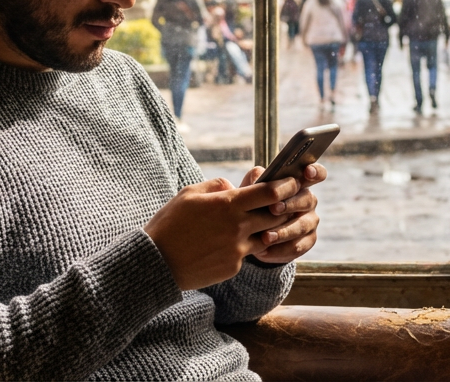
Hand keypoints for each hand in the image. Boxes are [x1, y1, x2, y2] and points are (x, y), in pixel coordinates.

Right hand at [144, 175, 300, 290]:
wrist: (156, 262)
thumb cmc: (170, 223)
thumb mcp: (189, 193)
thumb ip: (217, 185)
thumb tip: (234, 187)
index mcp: (227, 204)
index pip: (269, 192)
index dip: (285, 186)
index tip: (293, 182)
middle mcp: (237, 227)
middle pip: (275, 215)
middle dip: (284, 207)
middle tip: (286, 202)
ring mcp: (237, 249)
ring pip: (265, 236)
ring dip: (265, 229)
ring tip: (256, 224)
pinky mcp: (233, 267)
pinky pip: (246, 254)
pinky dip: (243, 247)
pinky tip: (227, 244)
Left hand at [240, 163, 325, 264]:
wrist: (252, 234)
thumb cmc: (253, 205)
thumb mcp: (249, 191)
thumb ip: (253, 181)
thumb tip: (258, 176)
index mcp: (298, 183)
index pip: (316, 173)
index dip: (315, 171)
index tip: (306, 172)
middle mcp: (308, 200)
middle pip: (307, 199)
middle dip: (290, 204)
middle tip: (273, 209)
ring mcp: (310, 221)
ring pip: (302, 226)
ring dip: (283, 231)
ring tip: (264, 237)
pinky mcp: (307, 241)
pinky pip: (297, 246)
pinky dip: (279, 249)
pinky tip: (264, 251)